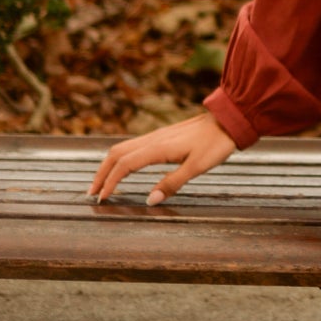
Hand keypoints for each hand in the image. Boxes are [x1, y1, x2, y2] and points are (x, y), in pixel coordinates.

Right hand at [88, 111, 236, 205]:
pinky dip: (120, 158)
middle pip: (116, 154)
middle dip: (101, 173)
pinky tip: (123, 168)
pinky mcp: (161, 136)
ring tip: (102, 183)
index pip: (124, 165)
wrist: (228, 120)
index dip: (110, 182)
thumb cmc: (215, 144)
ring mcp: (156, 136)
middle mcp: (152, 139)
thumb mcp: (197, 167)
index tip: (102, 198)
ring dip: (108, 165)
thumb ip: (172, 183)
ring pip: (122, 148)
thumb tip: (149, 201)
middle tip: (92, 193)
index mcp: (158, 148)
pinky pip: (132, 146)